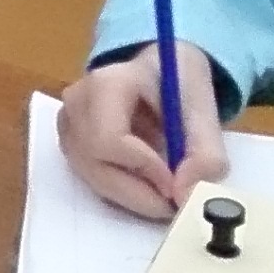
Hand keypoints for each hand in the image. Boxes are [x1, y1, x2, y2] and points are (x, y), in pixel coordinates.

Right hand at [56, 43, 230, 218]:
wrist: (160, 70)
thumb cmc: (178, 84)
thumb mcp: (205, 112)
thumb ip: (205, 155)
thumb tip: (184, 195)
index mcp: (107, 83)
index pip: (107, 139)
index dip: (142, 168)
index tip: (177, 184)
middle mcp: (76, 103)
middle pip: (94, 164)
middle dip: (138, 193)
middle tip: (175, 202)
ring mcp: (68, 124)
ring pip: (92, 178)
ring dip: (132, 194)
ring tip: (164, 186)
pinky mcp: (70, 143)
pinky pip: (92, 180)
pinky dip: (123, 191)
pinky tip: (146, 180)